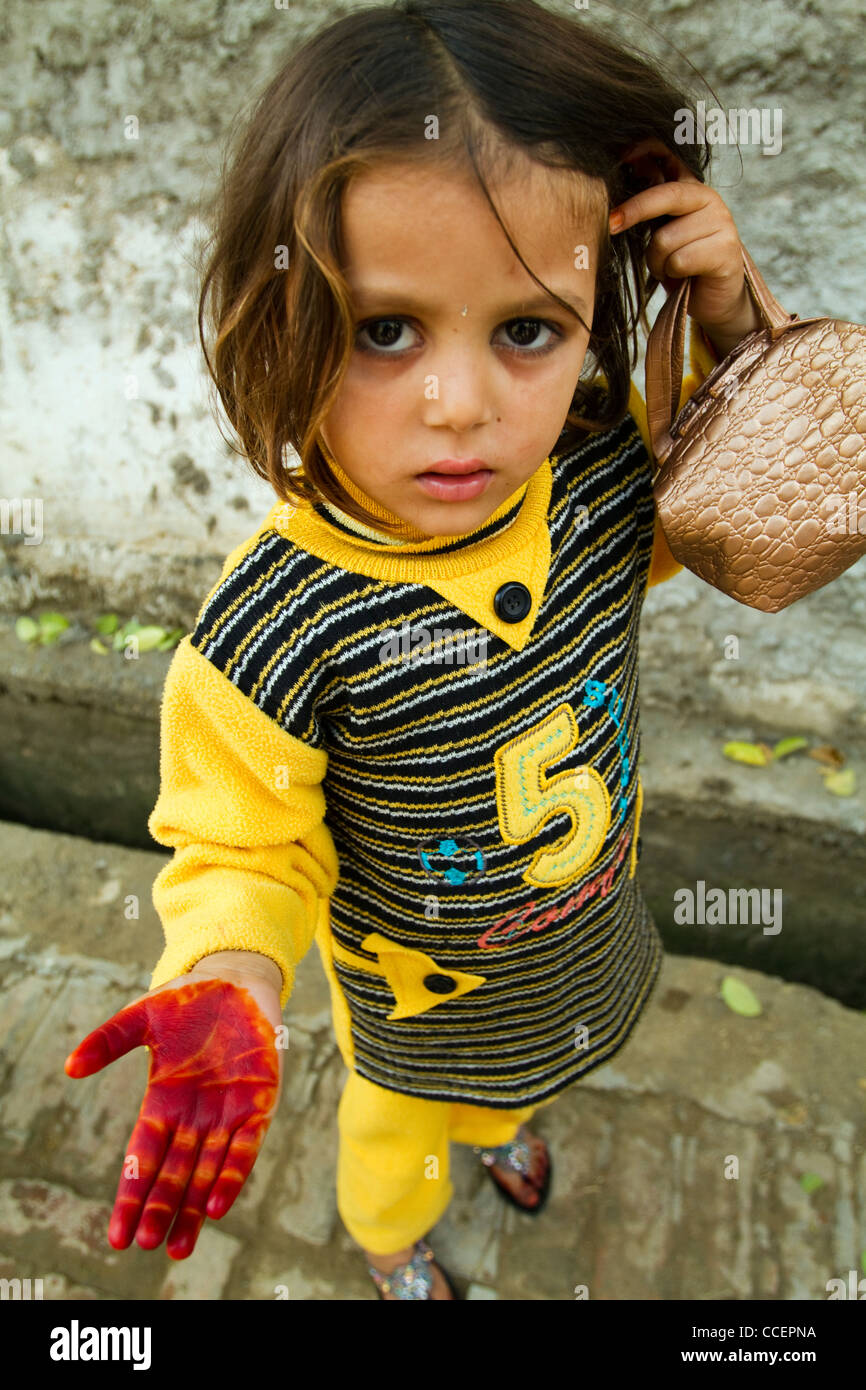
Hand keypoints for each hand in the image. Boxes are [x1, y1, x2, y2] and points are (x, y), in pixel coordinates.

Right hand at [64, 965, 282, 1258]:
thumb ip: (109, 1041)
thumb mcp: (142, 1017)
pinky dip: (232, 1175)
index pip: (144, 1157)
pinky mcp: (260, 1101)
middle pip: (175, 1174)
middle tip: (148, 1244)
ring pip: (210, 1172)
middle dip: (161, 1209)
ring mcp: (228, 1111)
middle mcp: (196, 1115)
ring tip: (178, 1245)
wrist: (238, 978)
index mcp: (164, 1100)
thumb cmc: (189, 999)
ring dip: (195, 1207)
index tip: (118, 1234)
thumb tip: (70, 1068)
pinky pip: (246, 1147)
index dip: (131, 1194)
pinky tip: (217, 1205)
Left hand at [609, 137, 761, 356]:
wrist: (711, 300)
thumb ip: (648, 209)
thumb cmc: (681, 266)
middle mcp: (709, 198)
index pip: (669, 158)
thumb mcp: (661, 232)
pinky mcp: (726, 250)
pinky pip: (679, 261)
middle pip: (666, 195)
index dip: (644, 152)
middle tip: (611, 225)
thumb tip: (617, 190)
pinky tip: (682, 276)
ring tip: (669, 267)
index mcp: (690, 189)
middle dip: (635, 210)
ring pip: (665, 239)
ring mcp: (721, 222)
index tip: (620, 157)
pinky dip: (672, 274)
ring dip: (657, 261)